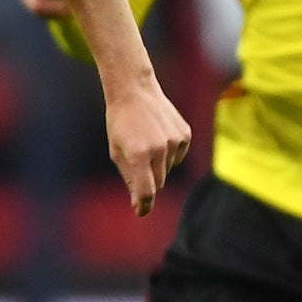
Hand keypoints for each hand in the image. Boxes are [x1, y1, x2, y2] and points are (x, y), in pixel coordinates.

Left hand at [107, 84, 191, 215]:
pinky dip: (169, 153)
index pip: (146, 191)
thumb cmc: (121, 123)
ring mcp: (174, 141)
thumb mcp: (117, 152)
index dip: (143, 205)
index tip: (140, 211)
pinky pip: (178, 156)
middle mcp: (159, 149)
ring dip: (158, 164)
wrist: (135, 90)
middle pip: (158, 183)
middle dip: (148, 180)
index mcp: (138, 154)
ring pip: (168, 169)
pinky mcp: (184, 134)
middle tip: (137, 160)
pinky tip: (159, 136)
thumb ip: (129, 179)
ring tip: (146, 141)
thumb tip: (139, 205)